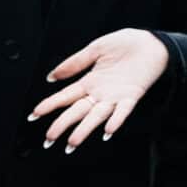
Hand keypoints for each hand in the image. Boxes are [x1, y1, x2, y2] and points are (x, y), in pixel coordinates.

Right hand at [30, 28, 169, 151]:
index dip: (49, 105)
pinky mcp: (132, 95)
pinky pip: (123, 111)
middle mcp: (100, 92)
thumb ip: (74, 63)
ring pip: (96, 116)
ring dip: (84, 130)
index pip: (65, 97)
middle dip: (61, 125)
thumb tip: (52, 75)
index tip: (34, 115)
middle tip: (49, 139)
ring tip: (72, 143)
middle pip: (76, 111)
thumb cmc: (126, 44)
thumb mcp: (95, 48)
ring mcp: (115, 96)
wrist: (152, 43)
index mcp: (90, 81)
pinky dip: (115, 121)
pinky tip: (107, 131)